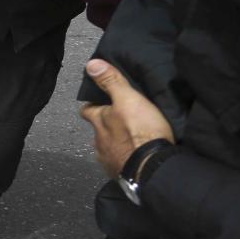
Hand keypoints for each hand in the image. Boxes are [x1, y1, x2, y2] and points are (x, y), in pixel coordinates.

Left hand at [79, 59, 174, 177]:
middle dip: (106, 127)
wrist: (152, 167)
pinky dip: (124, 160)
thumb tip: (91, 64)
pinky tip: (135, 158)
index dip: (92, 105)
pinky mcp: (120, 174)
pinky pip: (119, 164)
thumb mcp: (128, 99)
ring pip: (107, 149)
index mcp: (98, 122)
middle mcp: (98, 142)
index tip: (100, 101)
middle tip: (121, 122)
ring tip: (131, 141)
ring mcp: (107, 160)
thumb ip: (111, 81)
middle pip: (97, 131)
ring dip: (116, 144)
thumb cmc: (139, 130)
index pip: (87, 110)